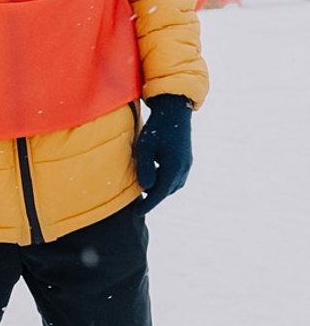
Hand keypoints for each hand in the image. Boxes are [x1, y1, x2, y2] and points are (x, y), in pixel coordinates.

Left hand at [135, 95, 192, 210]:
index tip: (138, 213)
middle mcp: (183, 169)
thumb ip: (146, 169)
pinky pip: (176, 178)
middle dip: (153, 197)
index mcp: (173, 168)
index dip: (148, 205)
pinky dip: (166, 181)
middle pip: (167, 191)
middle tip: (137, 202)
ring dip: (160, 189)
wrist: (174, 113)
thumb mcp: (145, 148)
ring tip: (145, 189)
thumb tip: (146, 189)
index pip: (159, 193)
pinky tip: (156, 178)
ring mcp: (187, 165)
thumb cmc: (156, 129)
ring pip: (173, 186)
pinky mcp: (187, 160)